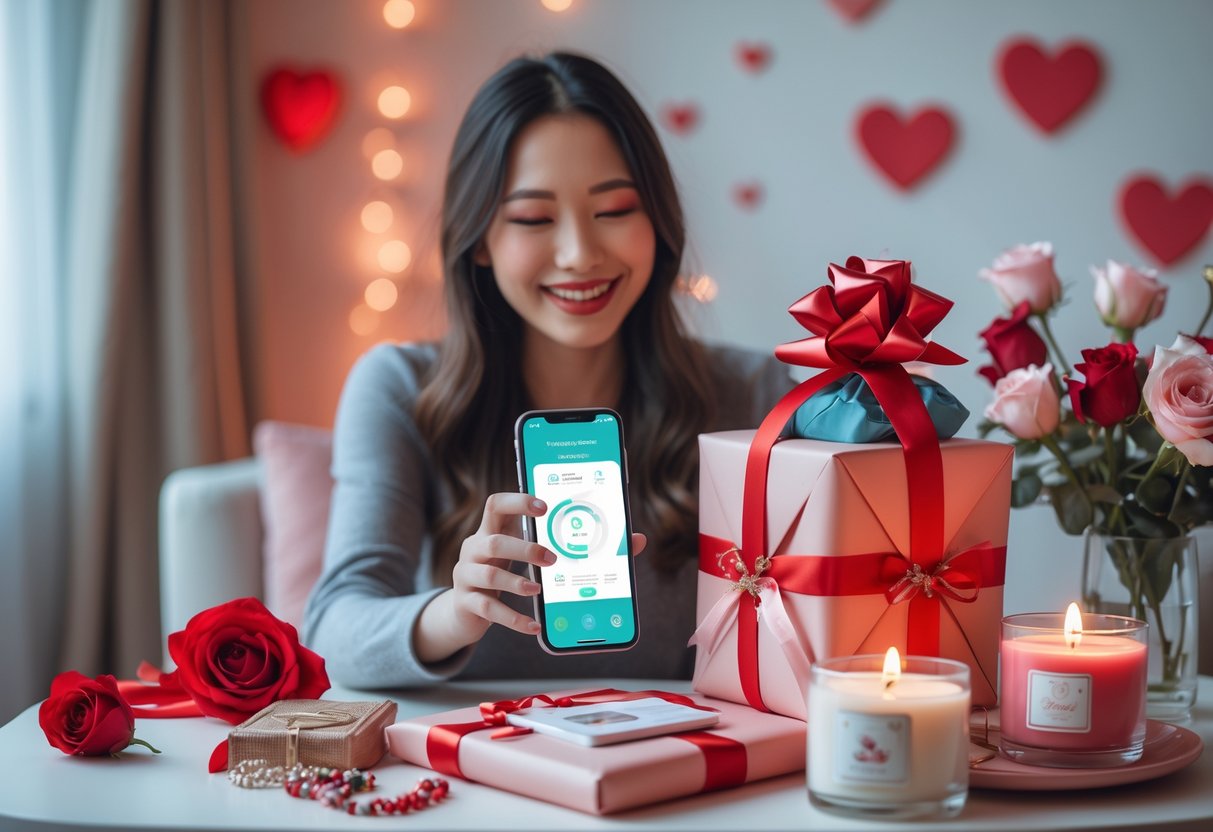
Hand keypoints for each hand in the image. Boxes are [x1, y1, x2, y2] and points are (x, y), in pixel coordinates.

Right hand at [414, 493, 647, 662]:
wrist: (464, 610)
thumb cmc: (507, 574)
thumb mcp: (531, 557)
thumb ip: (574, 546)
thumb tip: (636, 540)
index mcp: (492, 529)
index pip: (497, 504)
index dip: (519, 501)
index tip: (545, 505)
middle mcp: (474, 547)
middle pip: (494, 540)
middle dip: (525, 547)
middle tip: (552, 558)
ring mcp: (466, 574)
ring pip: (490, 573)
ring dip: (518, 582)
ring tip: (539, 590)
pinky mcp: (465, 601)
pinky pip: (489, 608)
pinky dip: (513, 618)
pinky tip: (534, 626)